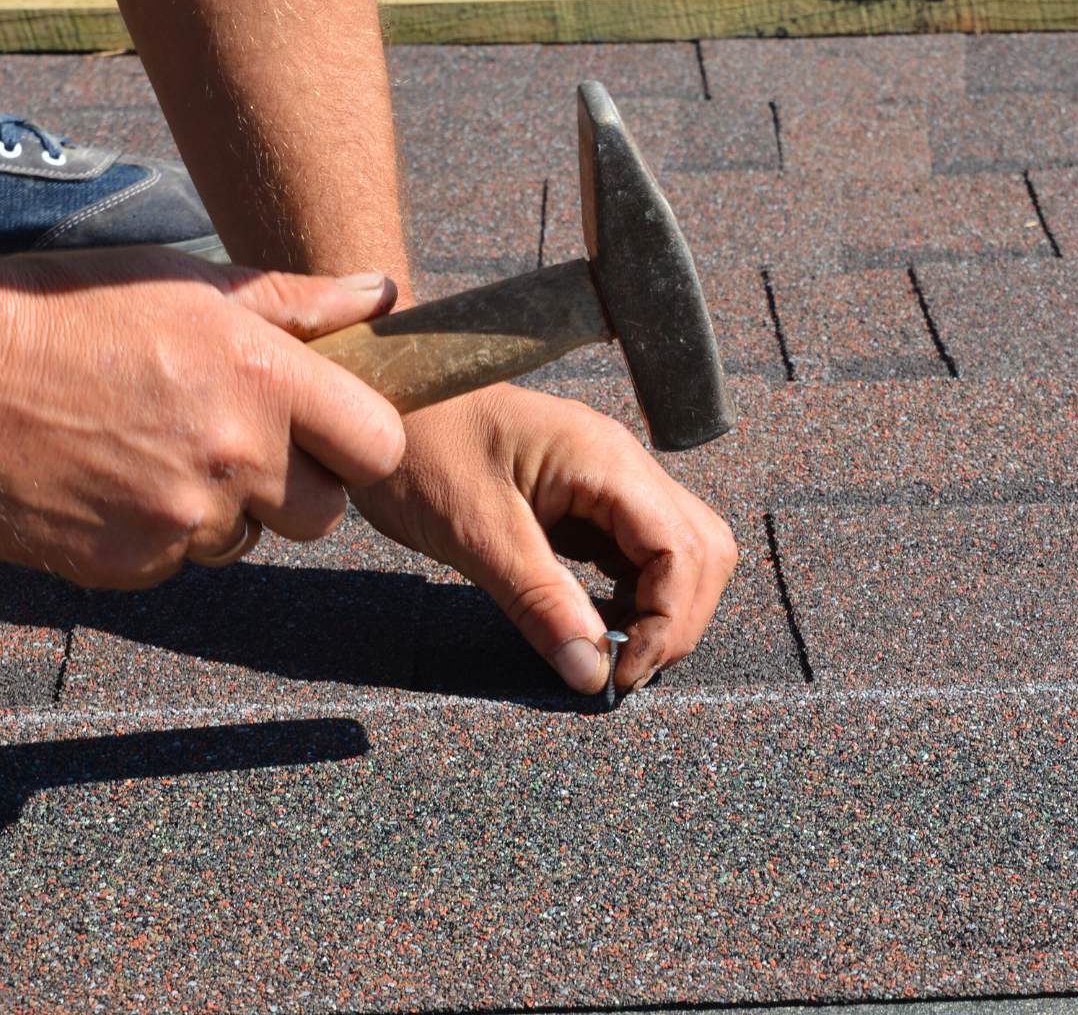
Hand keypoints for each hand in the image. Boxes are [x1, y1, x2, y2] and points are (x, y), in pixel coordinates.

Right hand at [0, 246, 403, 587]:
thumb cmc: (64, 312)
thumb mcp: (185, 283)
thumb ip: (296, 302)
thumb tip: (379, 294)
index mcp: (262, 379)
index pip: (378, 446)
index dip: (360, 441)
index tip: (330, 429)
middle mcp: (234, 457)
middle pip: (325, 513)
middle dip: (297, 487)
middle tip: (242, 444)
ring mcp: (182, 519)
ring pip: (249, 539)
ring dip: (225, 509)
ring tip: (158, 448)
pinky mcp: (131, 564)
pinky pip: (181, 560)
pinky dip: (160, 532)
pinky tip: (115, 479)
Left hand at [347, 384, 736, 695]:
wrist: (376, 403)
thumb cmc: (418, 448)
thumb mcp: (475, 533)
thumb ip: (540, 604)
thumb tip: (593, 674)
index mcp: (605, 461)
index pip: (684, 550)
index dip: (669, 622)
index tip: (621, 673)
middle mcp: (623, 465)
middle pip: (701, 551)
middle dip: (676, 620)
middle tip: (621, 668)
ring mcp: (610, 480)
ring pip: (680, 553)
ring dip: (660, 609)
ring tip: (609, 650)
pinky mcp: (590, 499)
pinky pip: (640, 552)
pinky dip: (634, 596)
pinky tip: (595, 620)